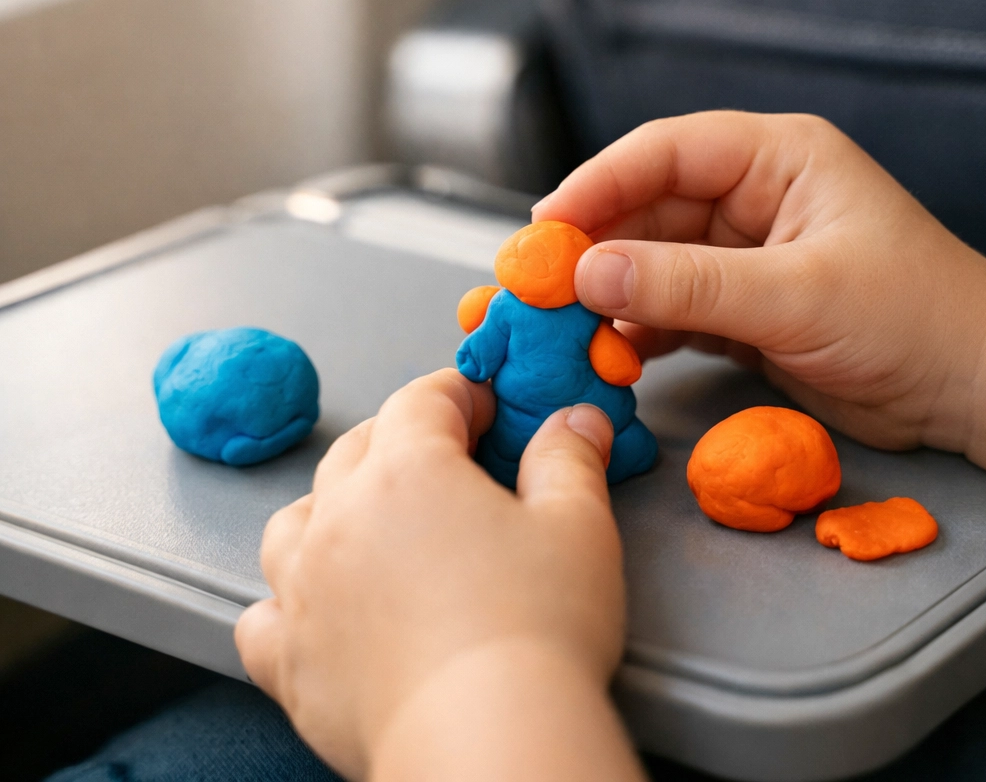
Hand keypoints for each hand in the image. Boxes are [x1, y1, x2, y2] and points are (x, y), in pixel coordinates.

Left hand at [235, 370, 642, 780]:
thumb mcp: (577, 525)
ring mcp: (304, 590)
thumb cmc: (536, 630)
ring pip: (295, 519)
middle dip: (400, 436)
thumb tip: (576, 420)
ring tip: (368, 519)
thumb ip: (569, 459)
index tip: (482, 402)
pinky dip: (286, 601)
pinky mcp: (290, 661)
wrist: (488, 739)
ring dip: (329, 506)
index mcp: (406, 472)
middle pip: (357, 449)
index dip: (456, 392)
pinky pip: (262, 615)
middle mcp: (340, 519)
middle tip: (446, 452)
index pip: (421, 401)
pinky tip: (314, 607)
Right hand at [534, 112, 985, 482]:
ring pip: (650, 263)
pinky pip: (669, 309)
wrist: (970, 392)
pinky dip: (638, 330)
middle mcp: (752, 199)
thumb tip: (587, 274)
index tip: (544, 225)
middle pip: (646, 209)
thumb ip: (687, 285)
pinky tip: (613, 351)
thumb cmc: (912, 319)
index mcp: (776, 159)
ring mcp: (742, 256)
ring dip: (609, 295)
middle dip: (592, 248)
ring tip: (564, 326)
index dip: (597, 183)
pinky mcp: (738, 309)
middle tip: (536, 286)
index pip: (664, 153)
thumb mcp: (795, 295)